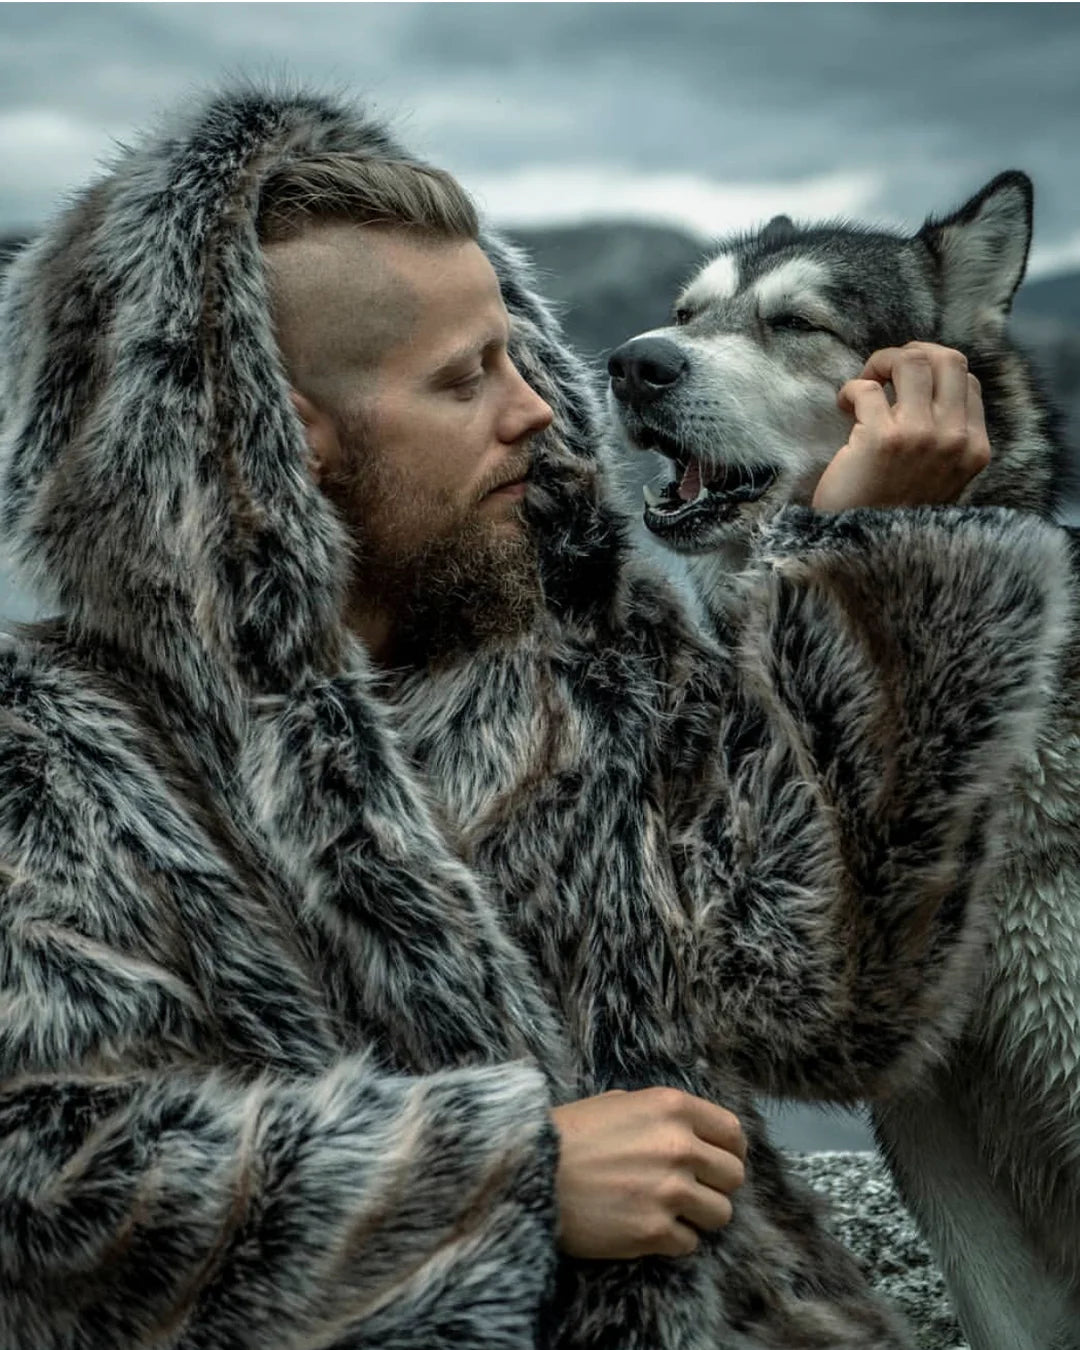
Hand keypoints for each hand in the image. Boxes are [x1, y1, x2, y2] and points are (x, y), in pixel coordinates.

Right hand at [550, 1087, 746, 1259]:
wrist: (531, 1172)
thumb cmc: (569, 1134)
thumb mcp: (618, 1103)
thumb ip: (660, 1115)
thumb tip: (691, 1132)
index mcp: (672, 1108)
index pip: (733, 1133)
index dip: (730, 1151)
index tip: (718, 1162)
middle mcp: (679, 1146)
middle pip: (733, 1176)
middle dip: (716, 1185)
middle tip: (692, 1190)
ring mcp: (669, 1191)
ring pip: (721, 1213)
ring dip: (699, 1215)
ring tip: (671, 1211)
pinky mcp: (654, 1230)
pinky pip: (690, 1244)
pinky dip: (673, 1240)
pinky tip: (649, 1228)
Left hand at [812, 341, 989, 511]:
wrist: (862, 550)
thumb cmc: (893, 513)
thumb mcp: (941, 479)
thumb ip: (945, 439)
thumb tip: (926, 387)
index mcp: (974, 449)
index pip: (967, 382)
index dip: (934, 373)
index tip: (906, 386)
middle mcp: (954, 439)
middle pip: (948, 360)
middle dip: (912, 355)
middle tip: (885, 373)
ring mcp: (920, 435)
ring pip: (912, 361)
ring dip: (881, 363)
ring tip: (865, 384)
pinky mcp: (881, 437)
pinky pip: (867, 389)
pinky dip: (850, 390)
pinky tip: (843, 407)